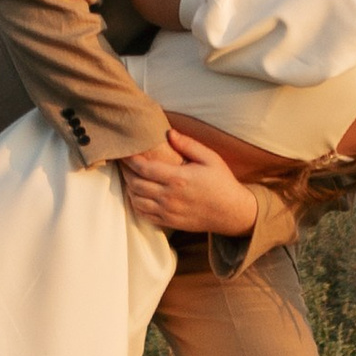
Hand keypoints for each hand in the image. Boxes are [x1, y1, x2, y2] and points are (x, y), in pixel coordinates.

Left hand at [118, 129, 260, 241]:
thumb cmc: (222, 182)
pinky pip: (144, 215)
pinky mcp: (170, 222)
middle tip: (122, 161)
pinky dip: (136, 204)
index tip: (125, 151)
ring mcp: (168, 212)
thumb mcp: (210, 158)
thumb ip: (188, 144)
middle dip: (125, 171)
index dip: (130, 159)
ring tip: (129, 175)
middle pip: (135, 184)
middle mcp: (170, 197)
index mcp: (178, 179)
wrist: (233, 213)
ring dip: (129, 188)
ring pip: (136, 201)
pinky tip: (137, 194)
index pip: (143, 168)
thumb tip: (169, 133)